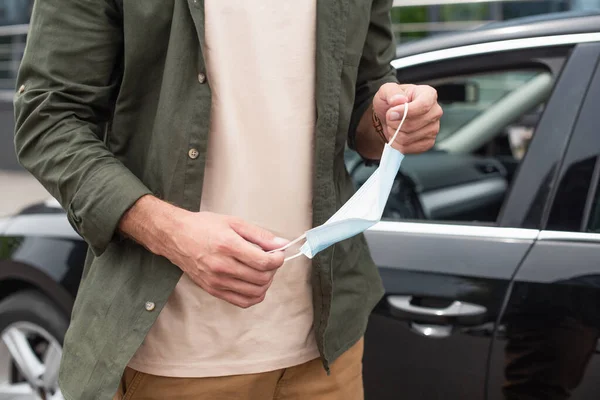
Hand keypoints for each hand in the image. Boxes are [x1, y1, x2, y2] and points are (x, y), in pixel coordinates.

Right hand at [166, 211, 287, 307]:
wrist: (176, 236)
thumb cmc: (203, 227)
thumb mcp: (234, 223)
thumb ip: (260, 235)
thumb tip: (281, 244)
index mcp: (228, 246)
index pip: (263, 262)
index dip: (278, 259)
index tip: (279, 253)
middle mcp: (222, 266)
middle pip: (262, 278)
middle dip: (273, 270)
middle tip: (270, 260)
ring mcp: (217, 281)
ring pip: (255, 292)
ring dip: (266, 283)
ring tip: (262, 270)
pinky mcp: (213, 290)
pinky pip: (242, 302)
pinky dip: (255, 296)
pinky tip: (255, 284)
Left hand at [373, 83, 442, 153]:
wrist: (390, 117)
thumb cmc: (391, 102)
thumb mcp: (386, 90)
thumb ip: (391, 92)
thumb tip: (399, 100)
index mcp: (428, 94)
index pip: (423, 105)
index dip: (405, 112)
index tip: (391, 113)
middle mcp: (435, 111)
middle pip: (413, 124)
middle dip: (395, 123)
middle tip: (390, 118)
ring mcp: (434, 128)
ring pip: (409, 138)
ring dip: (394, 133)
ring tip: (394, 126)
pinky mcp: (428, 143)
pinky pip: (409, 148)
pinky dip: (397, 144)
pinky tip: (397, 135)